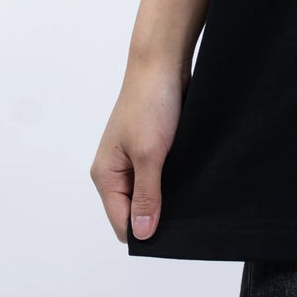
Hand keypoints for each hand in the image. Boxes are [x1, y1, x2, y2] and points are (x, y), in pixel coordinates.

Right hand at [89, 59, 186, 243]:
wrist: (163, 63)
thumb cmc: (150, 103)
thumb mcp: (149, 155)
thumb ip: (146, 196)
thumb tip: (142, 233)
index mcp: (106, 175)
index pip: (121, 222)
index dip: (145, 231)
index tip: (172, 233)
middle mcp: (116, 170)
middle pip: (134, 210)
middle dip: (156, 214)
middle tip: (186, 213)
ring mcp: (133, 158)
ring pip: (149, 193)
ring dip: (167, 195)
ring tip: (189, 192)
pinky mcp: (151, 147)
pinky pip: (161, 175)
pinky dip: (173, 179)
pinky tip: (190, 177)